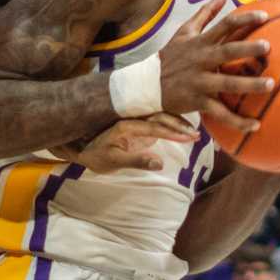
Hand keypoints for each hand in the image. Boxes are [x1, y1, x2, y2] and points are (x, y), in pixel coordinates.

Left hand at [73, 114, 195, 172]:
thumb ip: (136, 161)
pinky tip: (184, 130)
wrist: (83, 148)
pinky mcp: (139, 126)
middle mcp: (133, 118)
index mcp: (127, 125)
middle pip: (161, 117)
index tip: (188, 137)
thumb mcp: (114, 161)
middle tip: (196, 135)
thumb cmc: (97, 156)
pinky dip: (173, 125)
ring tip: (194, 133)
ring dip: (178, 124)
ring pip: (161, 117)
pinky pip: (159, 122)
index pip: (154, 126)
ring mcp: (137, 120)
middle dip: (179, 125)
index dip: (172, 131)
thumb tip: (160, 163)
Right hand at [157, 0, 274, 122]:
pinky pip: (220, 113)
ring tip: (270, 84)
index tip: (265, 16)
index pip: (224, 25)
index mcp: (201, 42)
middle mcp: (201, 60)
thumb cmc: (171, 56)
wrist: (147, 84)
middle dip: (247, 49)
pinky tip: (256, 125)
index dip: (244, 19)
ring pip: (227, 83)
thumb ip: (204, 14)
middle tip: (268, 47)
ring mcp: (200, 81)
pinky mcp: (198, 101)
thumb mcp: (184, 32)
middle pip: (227, 52)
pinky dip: (237, 120)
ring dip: (249, 84)